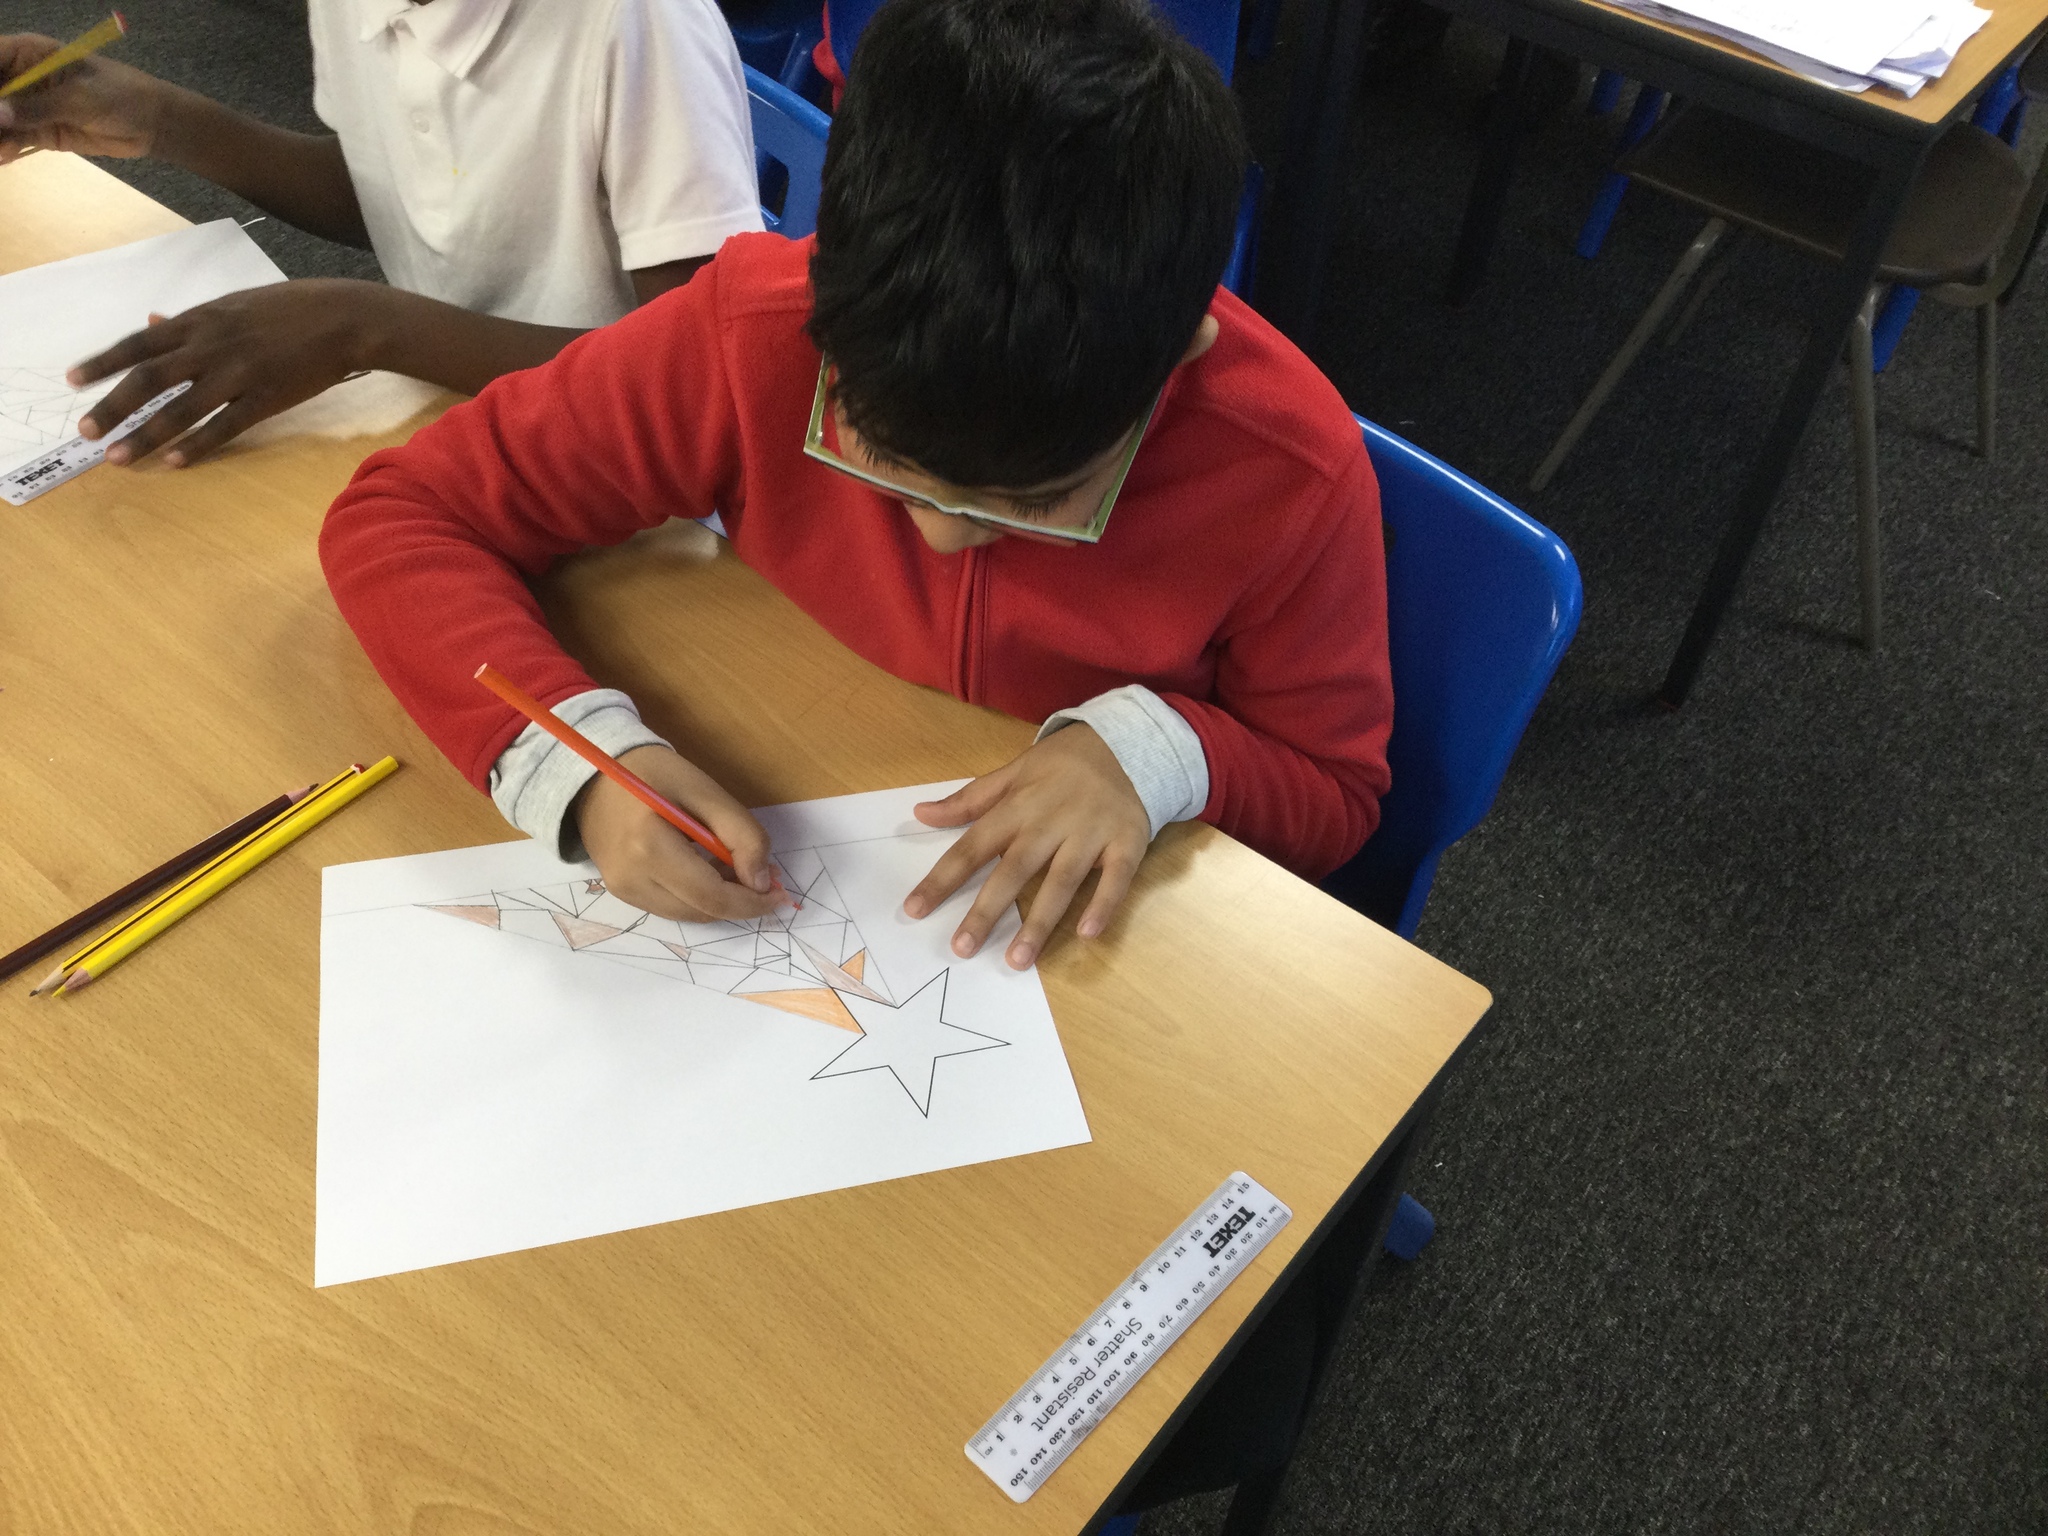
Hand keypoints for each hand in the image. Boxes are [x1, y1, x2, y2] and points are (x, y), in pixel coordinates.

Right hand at [0, 37, 165, 162]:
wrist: (151, 123)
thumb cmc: (119, 94)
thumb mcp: (79, 97)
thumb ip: (37, 107)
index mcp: (26, 53)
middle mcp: (20, 77)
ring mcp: (28, 106)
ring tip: (1, 149)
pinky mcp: (39, 131)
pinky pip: (13, 139)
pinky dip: (6, 148)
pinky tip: (4, 155)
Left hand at [69, 280, 382, 465]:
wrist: (343, 318)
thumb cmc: (290, 309)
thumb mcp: (233, 305)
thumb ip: (192, 320)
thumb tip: (152, 322)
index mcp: (201, 320)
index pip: (139, 343)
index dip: (104, 362)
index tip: (74, 381)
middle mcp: (211, 346)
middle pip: (149, 378)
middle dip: (113, 406)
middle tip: (85, 432)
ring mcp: (239, 373)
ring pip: (181, 408)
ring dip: (145, 435)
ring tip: (118, 457)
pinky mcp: (267, 398)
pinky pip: (225, 425)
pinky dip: (197, 444)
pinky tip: (174, 461)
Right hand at [573, 745, 783, 923]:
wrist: (593, 776)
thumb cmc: (653, 775)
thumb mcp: (705, 791)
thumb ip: (740, 833)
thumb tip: (761, 881)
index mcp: (649, 848)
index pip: (710, 896)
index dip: (750, 902)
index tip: (779, 894)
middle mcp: (631, 879)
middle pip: (701, 911)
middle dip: (739, 902)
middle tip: (764, 878)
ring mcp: (623, 890)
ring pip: (689, 914)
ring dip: (719, 900)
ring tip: (733, 868)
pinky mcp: (622, 893)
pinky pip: (672, 907)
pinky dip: (697, 896)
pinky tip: (706, 869)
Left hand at [904, 724, 1149, 970]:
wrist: (1128, 742)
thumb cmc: (1062, 764)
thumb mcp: (1013, 772)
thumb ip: (969, 799)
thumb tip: (921, 814)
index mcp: (1018, 806)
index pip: (973, 845)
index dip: (943, 878)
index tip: (915, 909)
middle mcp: (1051, 822)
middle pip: (1014, 869)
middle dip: (987, 910)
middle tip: (962, 948)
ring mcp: (1091, 833)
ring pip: (1062, 880)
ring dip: (1040, 922)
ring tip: (1017, 959)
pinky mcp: (1127, 842)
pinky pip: (1116, 877)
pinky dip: (1103, 904)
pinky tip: (1087, 933)